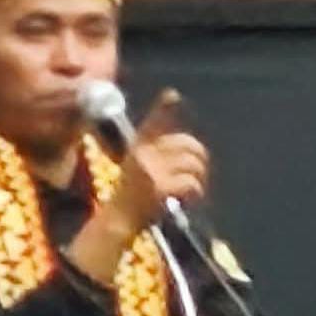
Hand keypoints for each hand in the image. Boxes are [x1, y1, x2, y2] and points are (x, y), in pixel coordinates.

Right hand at [106, 89, 209, 231]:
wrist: (117, 221)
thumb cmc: (129, 198)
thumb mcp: (137, 169)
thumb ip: (155, 154)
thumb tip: (189, 149)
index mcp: (138, 148)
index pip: (153, 123)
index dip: (163, 108)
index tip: (172, 94)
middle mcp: (144, 154)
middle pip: (185, 144)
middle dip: (198, 158)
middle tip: (198, 173)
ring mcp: (152, 170)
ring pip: (191, 163)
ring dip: (198, 177)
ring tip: (193, 189)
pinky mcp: (160, 187)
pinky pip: (190, 182)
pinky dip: (195, 192)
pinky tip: (189, 199)